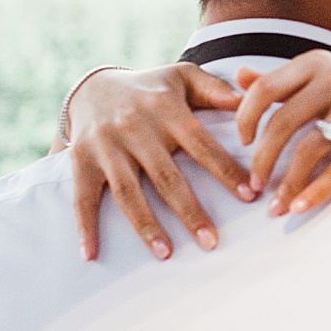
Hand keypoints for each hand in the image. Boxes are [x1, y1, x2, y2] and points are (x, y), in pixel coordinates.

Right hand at [66, 64, 250, 260]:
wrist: (91, 86)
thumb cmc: (150, 89)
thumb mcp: (182, 77)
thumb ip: (216, 88)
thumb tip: (249, 100)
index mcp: (165, 109)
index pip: (201, 143)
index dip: (225, 170)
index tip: (249, 195)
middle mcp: (134, 128)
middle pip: (166, 176)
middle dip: (190, 211)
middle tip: (211, 242)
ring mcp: (106, 146)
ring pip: (128, 193)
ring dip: (146, 226)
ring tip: (166, 253)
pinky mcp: (81, 161)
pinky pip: (83, 198)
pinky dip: (85, 227)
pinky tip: (92, 254)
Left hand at [233, 54, 330, 218]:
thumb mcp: (326, 81)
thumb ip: (283, 81)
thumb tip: (238, 77)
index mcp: (319, 63)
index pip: (266, 88)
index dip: (246, 118)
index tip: (245, 144)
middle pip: (283, 122)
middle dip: (262, 160)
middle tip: (254, 186)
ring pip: (310, 148)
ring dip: (287, 184)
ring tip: (276, 207)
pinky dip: (317, 191)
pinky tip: (301, 207)